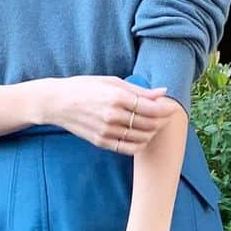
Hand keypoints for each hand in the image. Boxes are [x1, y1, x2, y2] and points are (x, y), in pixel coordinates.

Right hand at [42, 76, 180, 153]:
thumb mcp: (111, 82)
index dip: (165, 109)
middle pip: (148, 124)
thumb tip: (162, 92)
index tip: (171, 107)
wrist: (59, 103)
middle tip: (166, 117)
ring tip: (154, 126)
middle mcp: (113, 115)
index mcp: (116, 97)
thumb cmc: (85, 87)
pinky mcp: (102, 142)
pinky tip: (142, 137)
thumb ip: (139, 90)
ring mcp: (107, 131)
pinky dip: (140, 144)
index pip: (151, 108)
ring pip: (141, 137)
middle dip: (161, 121)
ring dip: (152, 133)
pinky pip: (128, 148)